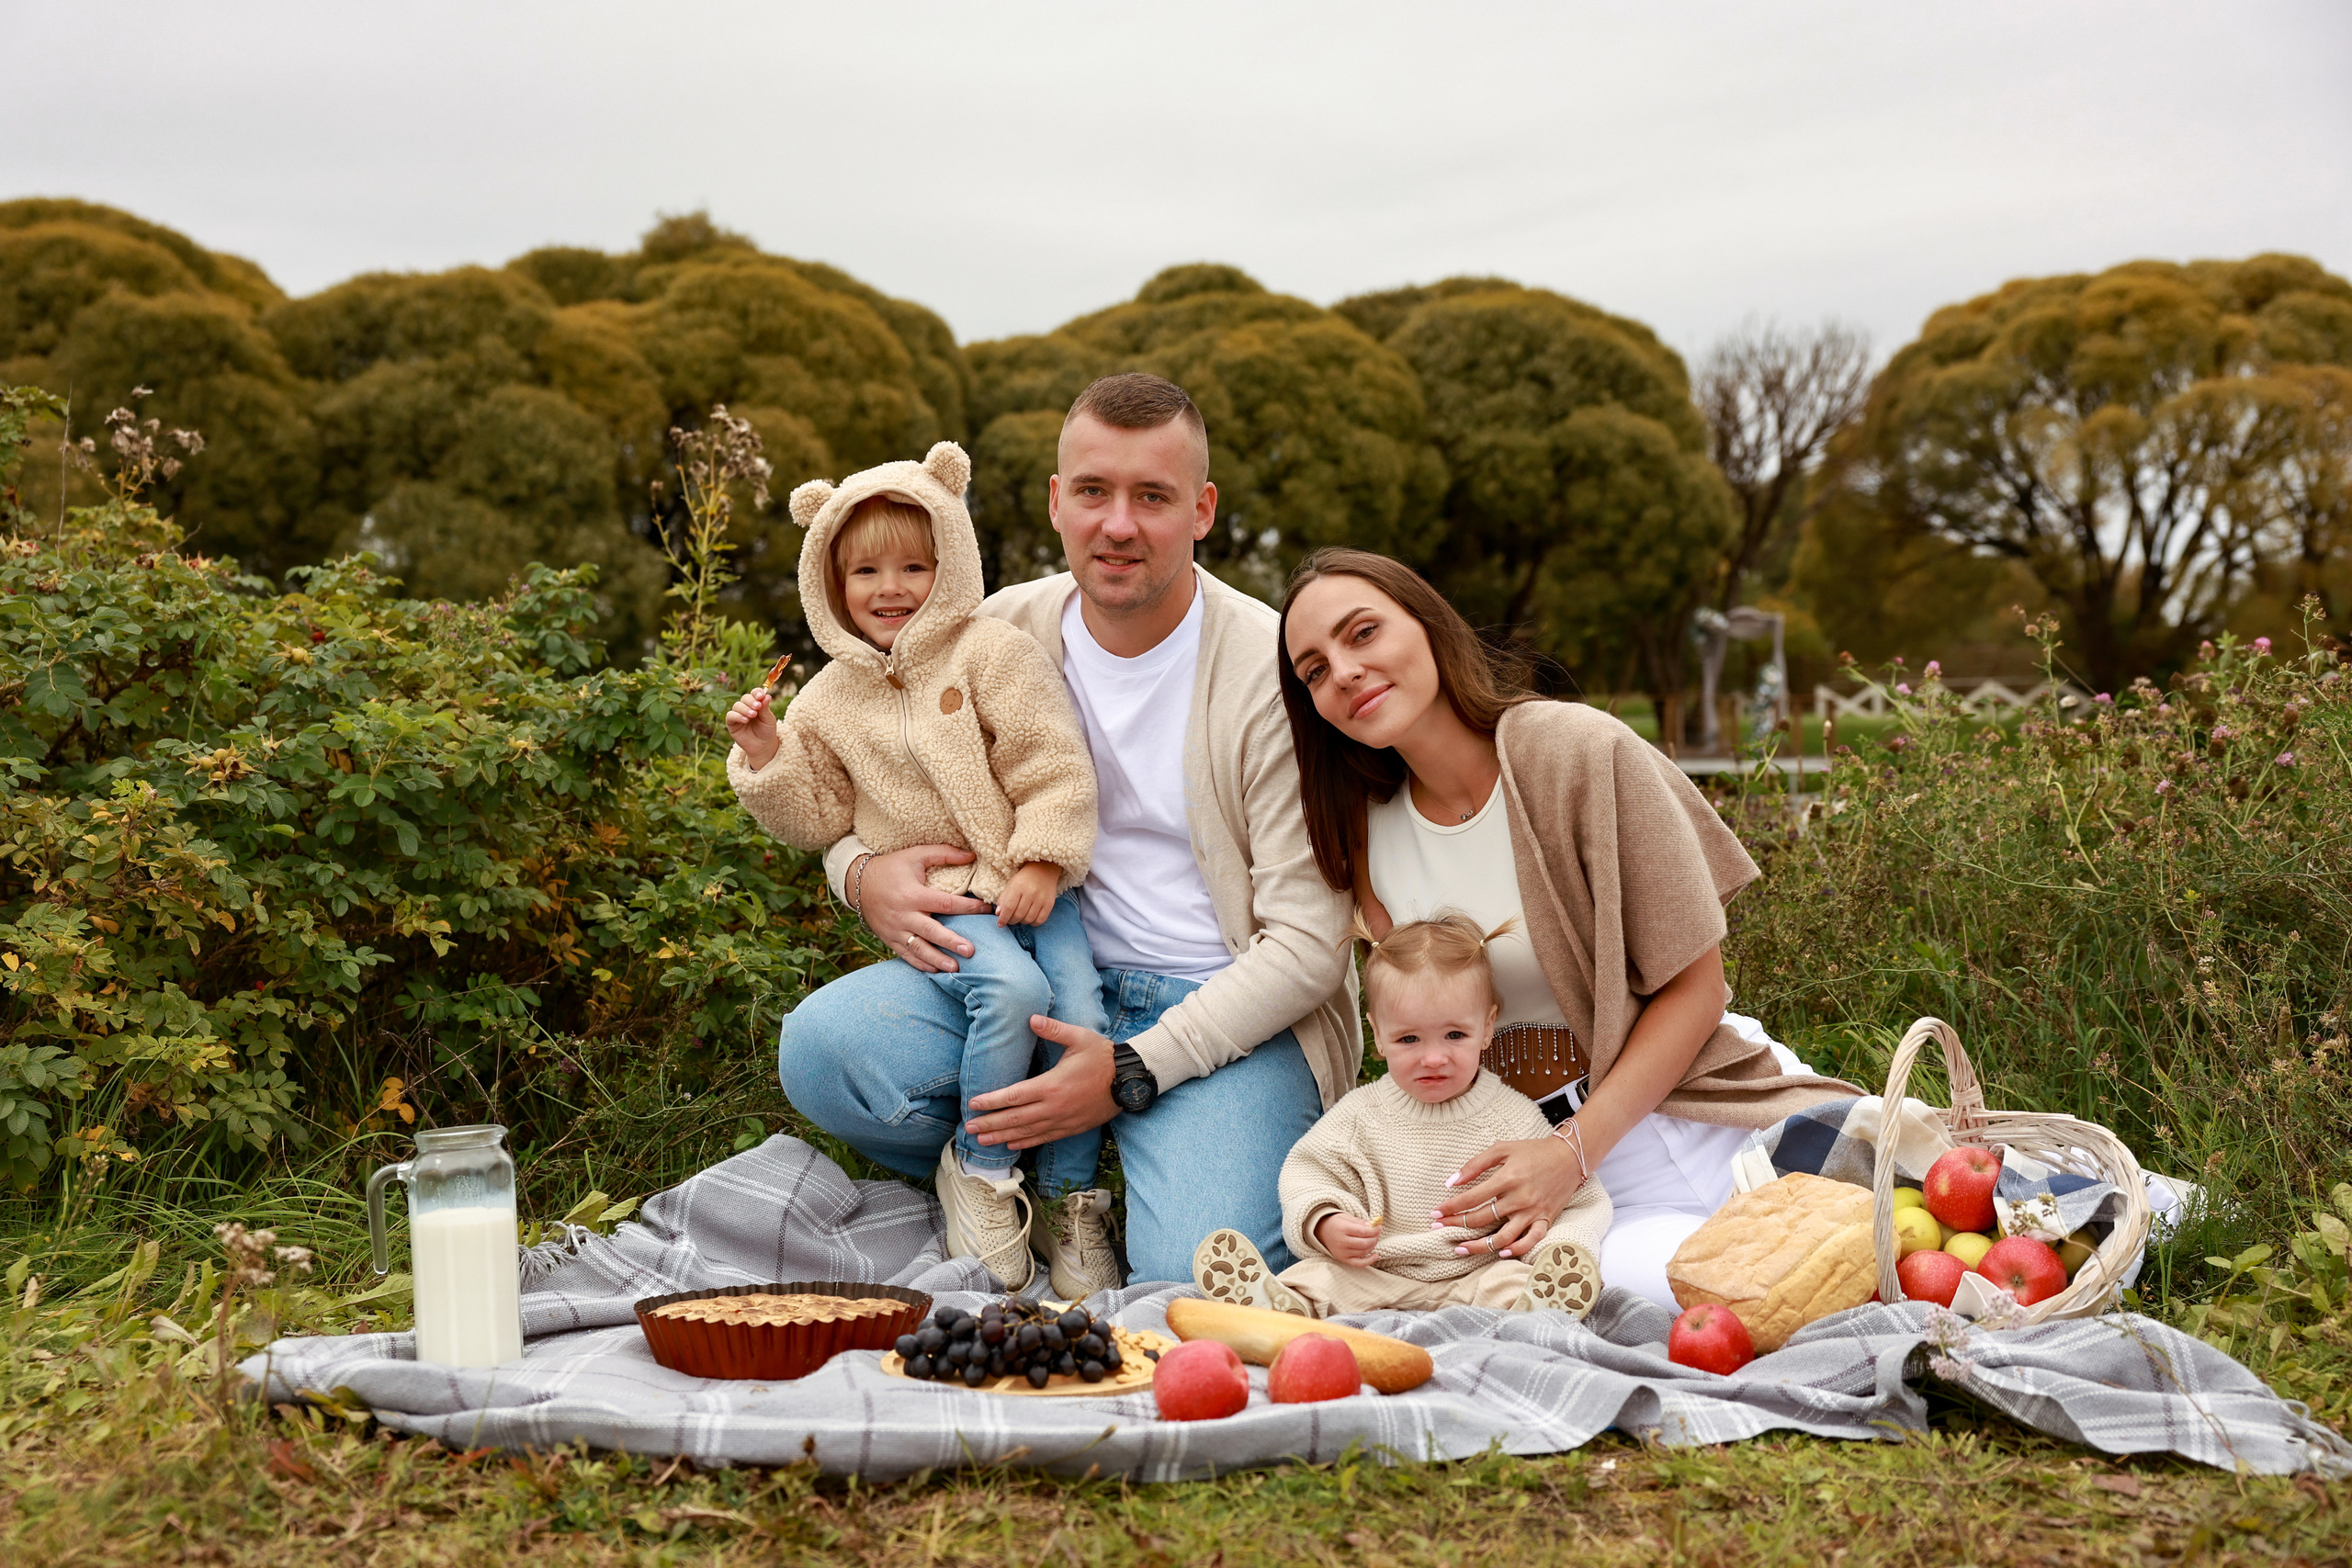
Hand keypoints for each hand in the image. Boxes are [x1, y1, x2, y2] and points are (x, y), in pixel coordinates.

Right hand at [725, 689, 778, 769]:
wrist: (762, 746)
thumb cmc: (767, 731)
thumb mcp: (769, 719)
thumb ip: (766, 708)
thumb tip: (767, 695)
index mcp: (756, 703)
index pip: (754, 693)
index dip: (756, 692)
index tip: (761, 695)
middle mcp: (746, 707)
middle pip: (745, 698)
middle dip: (751, 701)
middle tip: (757, 707)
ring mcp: (738, 714)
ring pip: (737, 705)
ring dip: (745, 709)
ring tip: (753, 715)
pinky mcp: (731, 723)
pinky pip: (730, 716)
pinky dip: (737, 716)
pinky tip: (745, 720)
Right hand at [859, 846, 991, 972]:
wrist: (858, 883)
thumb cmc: (891, 868)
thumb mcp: (915, 855)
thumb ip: (943, 854)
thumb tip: (971, 855)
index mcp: (913, 894)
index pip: (944, 903)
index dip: (967, 907)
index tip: (986, 910)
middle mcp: (904, 914)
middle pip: (931, 931)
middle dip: (951, 941)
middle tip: (971, 951)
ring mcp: (895, 929)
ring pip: (918, 948)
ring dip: (937, 959)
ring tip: (955, 968)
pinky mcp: (889, 939)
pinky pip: (906, 954)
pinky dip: (920, 964)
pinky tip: (935, 970)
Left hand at [965, 1016, 1117, 1149]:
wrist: (1128, 1080)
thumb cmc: (1102, 1057)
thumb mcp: (1080, 1038)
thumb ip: (1054, 1029)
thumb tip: (1032, 1019)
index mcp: (1051, 1085)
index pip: (1014, 1096)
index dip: (991, 1101)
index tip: (973, 1104)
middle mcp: (1053, 1107)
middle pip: (1015, 1118)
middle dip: (990, 1123)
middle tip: (969, 1127)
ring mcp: (1062, 1121)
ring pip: (1026, 1133)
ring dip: (1002, 1137)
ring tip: (981, 1140)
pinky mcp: (1070, 1128)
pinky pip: (1043, 1138)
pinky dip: (1025, 1143)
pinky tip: (1011, 1145)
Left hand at [995, 863, 1058, 926]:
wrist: (1044, 869)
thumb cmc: (1024, 878)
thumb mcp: (1011, 884)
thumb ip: (1003, 899)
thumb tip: (998, 913)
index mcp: (1018, 886)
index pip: (1009, 907)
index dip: (1003, 918)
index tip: (1000, 924)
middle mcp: (1030, 893)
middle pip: (1018, 915)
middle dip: (1011, 921)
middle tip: (1009, 920)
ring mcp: (1041, 899)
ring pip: (1029, 919)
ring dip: (1022, 922)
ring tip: (1019, 918)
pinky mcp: (1049, 904)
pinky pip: (1040, 920)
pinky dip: (1033, 923)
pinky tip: (1029, 918)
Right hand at [1314, 1213, 1380, 1267]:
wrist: (1322, 1232)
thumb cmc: (1336, 1223)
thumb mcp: (1346, 1217)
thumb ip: (1360, 1222)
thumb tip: (1373, 1226)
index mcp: (1342, 1229)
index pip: (1363, 1232)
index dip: (1374, 1230)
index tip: (1379, 1227)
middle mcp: (1342, 1242)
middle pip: (1364, 1243)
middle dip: (1375, 1238)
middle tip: (1378, 1233)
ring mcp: (1342, 1252)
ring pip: (1363, 1252)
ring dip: (1373, 1246)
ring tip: (1374, 1239)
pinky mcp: (1343, 1259)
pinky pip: (1358, 1263)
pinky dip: (1369, 1261)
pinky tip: (1375, 1255)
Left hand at [1429, 1135, 1584, 1258]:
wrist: (1569, 1157)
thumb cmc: (1533, 1151)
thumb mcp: (1502, 1149)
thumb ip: (1476, 1164)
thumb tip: (1452, 1182)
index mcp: (1507, 1178)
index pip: (1471, 1198)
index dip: (1450, 1207)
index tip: (1435, 1213)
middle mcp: (1520, 1198)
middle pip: (1482, 1218)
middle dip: (1456, 1224)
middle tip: (1438, 1228)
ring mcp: (1533, 1212)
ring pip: (1503, 1237)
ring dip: (1479, 1246)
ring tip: (1460, 1248)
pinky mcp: (1546, 1219)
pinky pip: (1531, 1241)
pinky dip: (1517, 1249)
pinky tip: (1501, 1252)